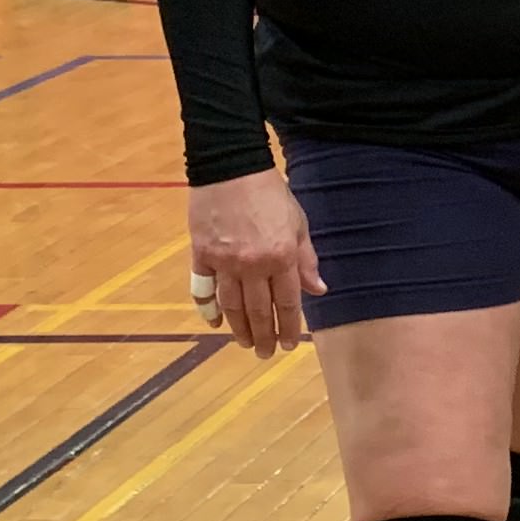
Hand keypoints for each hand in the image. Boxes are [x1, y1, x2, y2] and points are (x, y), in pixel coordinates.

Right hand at [188, 169, 322, 356]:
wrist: (231, 167)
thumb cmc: (270, 193)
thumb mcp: (297, 223)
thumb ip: (306, 259)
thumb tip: (318, 291)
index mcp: (281, 256)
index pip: (288, 302)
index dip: (289, 326)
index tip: (290, 344)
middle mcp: (253, 264)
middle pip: (258, 310)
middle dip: (264, 335)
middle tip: (266, 353)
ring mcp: (224, 261)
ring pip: (231, 305)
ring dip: (239, 328)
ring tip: (245, 343)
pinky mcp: (201, 254)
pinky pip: (203, 289)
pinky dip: (208, 308)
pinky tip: (214, 322)